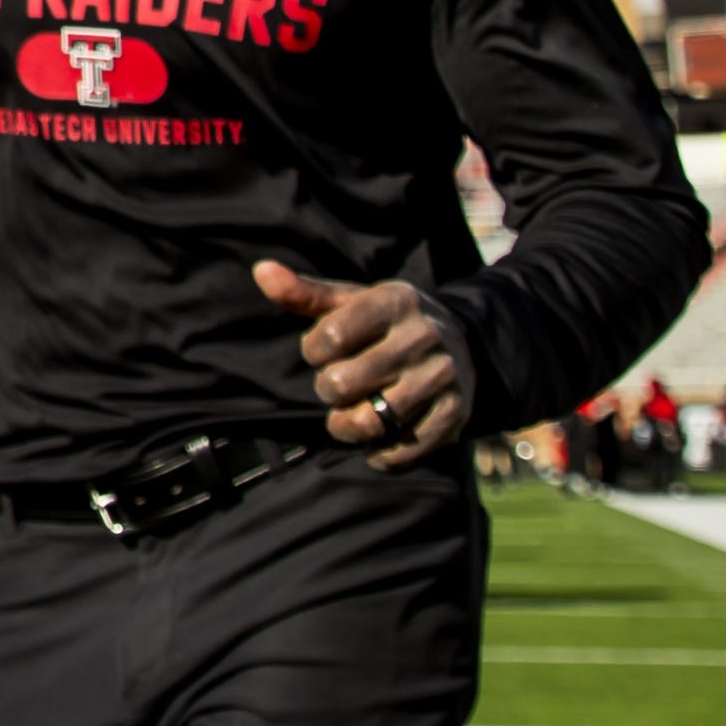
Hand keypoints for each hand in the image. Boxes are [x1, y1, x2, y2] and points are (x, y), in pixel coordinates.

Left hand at [258, 261, 468, 467]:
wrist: (464, 342)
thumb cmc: (386, 323)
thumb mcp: (351, 301)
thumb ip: (304, 293)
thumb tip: (261, 270)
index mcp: (395, 302)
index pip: (329, 337)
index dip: (313, 351)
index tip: (321, 352)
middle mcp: (423, 338)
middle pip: (342, 384)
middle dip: (328, 389)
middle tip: (337, 385)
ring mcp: (443, 377)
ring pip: (369, 422)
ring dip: (346, 427)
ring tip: (349, 416)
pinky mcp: (456, 414)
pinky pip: (400, 452)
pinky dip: (378, 454)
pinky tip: (376, 438)